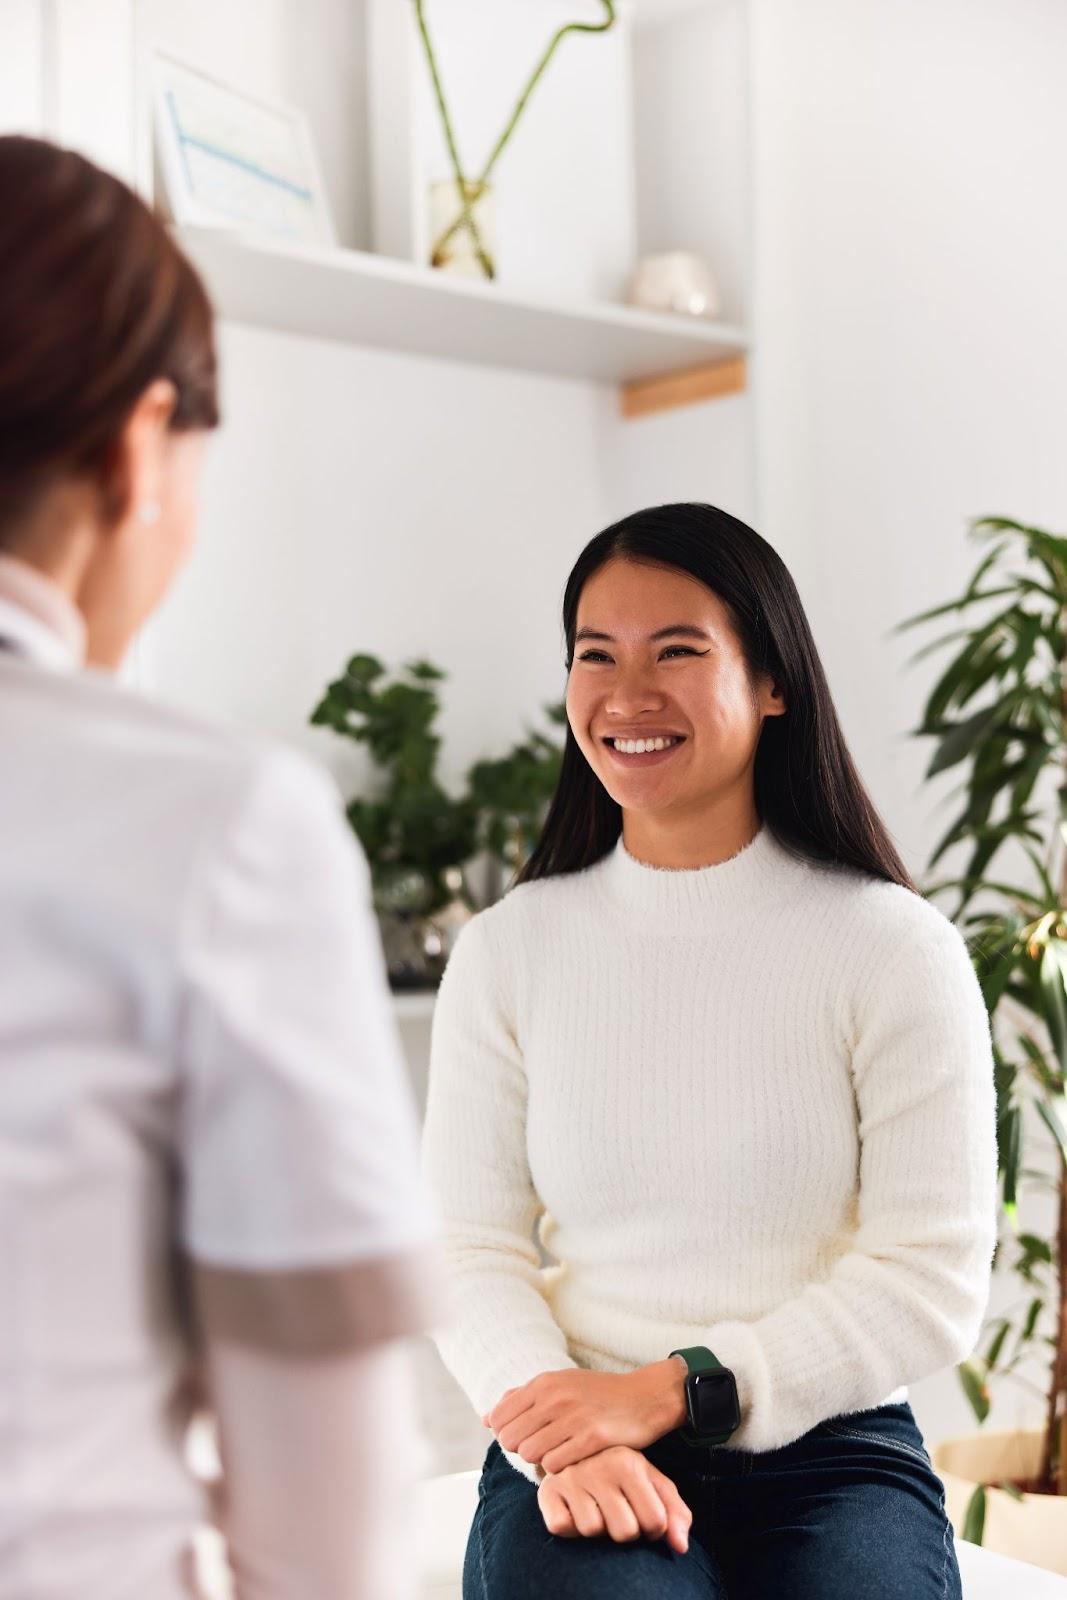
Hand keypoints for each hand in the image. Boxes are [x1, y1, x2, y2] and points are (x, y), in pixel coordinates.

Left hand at [481, 1362, 685, 1473]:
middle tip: (542, 1449)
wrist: (644, 1397)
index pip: (498, 1419)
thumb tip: (486, 1418)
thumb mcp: (559, 1385)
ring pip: (531, 1454)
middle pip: (511, 1440)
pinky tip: (573, 1460)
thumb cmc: (597, 1394)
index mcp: (544, 1383)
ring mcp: (573, 1417)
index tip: (525, 1437)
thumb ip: (520, 1399)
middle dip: (521, 1450)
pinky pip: (556, 1465)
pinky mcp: (592, 1438)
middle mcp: (555, 1397)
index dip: (506, 1434)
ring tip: (558, 1454)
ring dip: (541, 1461)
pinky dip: (560, 1469)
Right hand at [537, 1444, 691, 1554]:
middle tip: (615, 1510)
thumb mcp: (651, 1483)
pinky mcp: (548, 1490)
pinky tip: (573, 1508)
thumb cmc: (620, 1475)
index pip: (655, 1522)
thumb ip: (675, 1513)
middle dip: (624, 1530)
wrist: (573, 1452)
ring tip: (593, 1506)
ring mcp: (571, 1477)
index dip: (651, 1529)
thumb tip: (680, 1546)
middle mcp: (599, 1467)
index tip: (641, 1514)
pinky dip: (569, 1526)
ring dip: (595, 1527)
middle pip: (624, 1532)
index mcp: (629, 1463)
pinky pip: (563, 1527)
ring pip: (592, 1530)